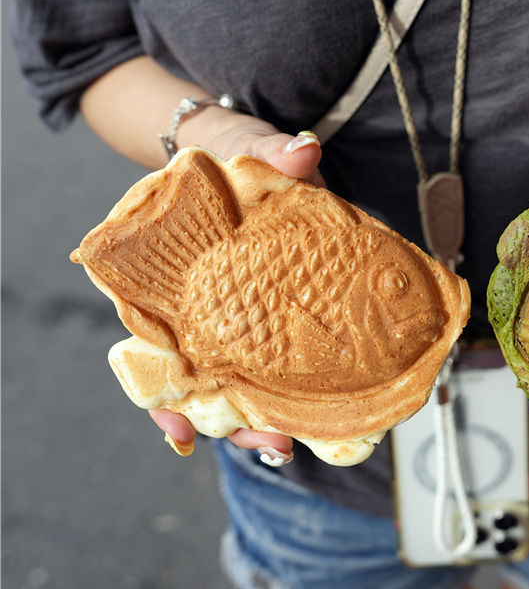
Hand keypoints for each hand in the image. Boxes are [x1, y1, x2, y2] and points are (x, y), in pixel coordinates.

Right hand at [150, 118, 325, 465]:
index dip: (164, 395)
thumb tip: (303, 152)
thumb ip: (263, 147)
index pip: (155, 347)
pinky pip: (281, 365)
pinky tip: (314, 417)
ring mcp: (240, 321)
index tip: (176, 423)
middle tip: (269, 444)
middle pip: (204, 384)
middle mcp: (199, 312)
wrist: (244, 159)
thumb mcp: (235, 144)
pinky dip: (295, 393)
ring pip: (243, 384)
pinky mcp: (277, 319)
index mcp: (169, 281)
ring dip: (266, 419)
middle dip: (230, 420)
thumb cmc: (222, 156)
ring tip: (293, 445)